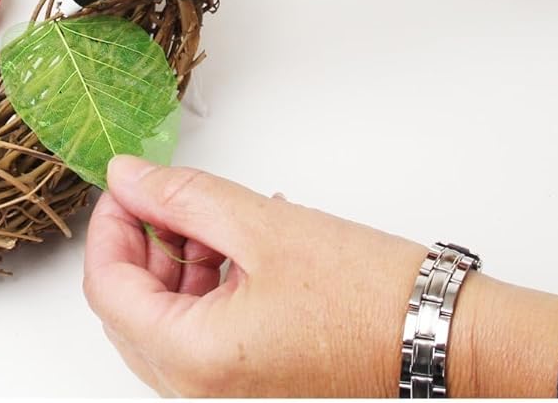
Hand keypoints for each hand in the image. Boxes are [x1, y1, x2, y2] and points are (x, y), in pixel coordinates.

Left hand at [83, 155, 557, 396]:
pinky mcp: (253, 387)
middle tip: (165, 194)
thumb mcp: (262, 227)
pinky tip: (239, 246)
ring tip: (215, 217)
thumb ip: (182, 197)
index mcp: (194, 359)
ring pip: (166, 322)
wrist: (448, 342)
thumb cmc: (373, 298)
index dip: (110, 226)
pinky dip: (207, 288)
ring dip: (176, 263)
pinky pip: (203, 336)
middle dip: (141, 244)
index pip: (109, 289)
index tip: (127, 185)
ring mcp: (227, 395)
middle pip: (131, 310)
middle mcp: (202, 391)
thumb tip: (128, 177)